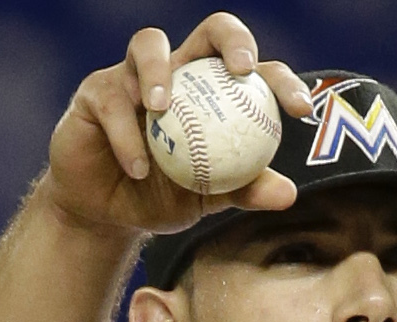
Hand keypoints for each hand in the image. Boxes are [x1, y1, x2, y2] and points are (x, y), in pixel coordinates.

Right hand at [42, 15, 312, 239]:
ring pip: (149, 45)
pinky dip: (127, 137)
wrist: (106, 215)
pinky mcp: (97, 90)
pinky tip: (138, 169)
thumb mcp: (208, 199)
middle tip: (242, 69)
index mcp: (215, 91)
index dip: (280, 80)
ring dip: (158, 71)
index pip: (255, 70)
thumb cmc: (161, 198)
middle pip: (211, 31)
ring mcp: (135, 75)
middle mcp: (179, 71)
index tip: (299, 109)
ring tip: (162, 108)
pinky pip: (114, 101)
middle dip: (232, 39)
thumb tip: (288, 193)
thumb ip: (244, 190)